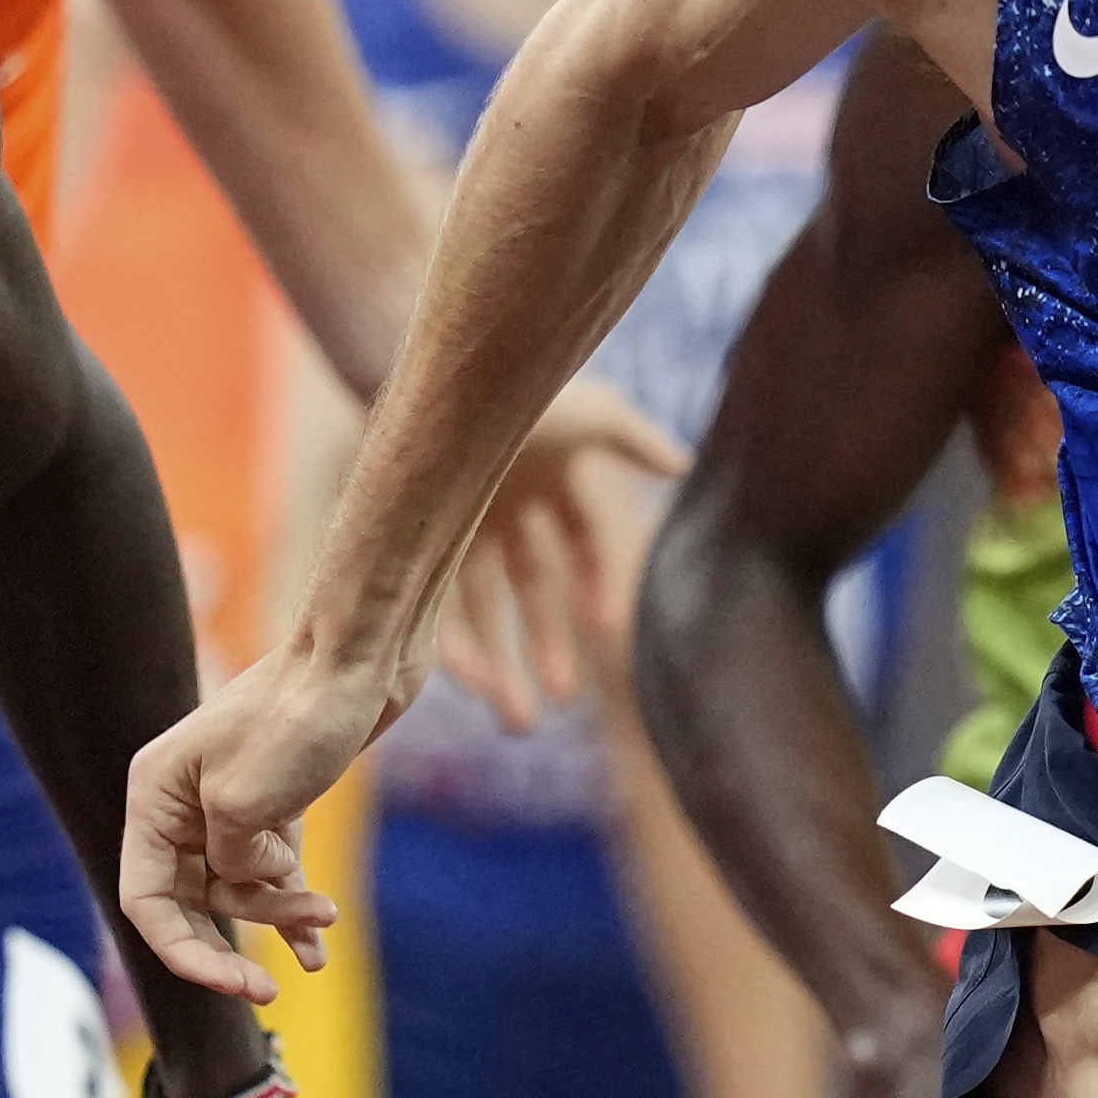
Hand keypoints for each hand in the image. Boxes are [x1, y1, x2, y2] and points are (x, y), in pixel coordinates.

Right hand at [117, 649, 405, 999]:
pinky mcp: (276, 803)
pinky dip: (292, 909)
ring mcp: (229, 803)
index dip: (181, 950)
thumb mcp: (245, 806)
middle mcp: (181, 802)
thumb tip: (242, 881)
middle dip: (226, 946)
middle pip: (189, 902)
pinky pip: (272, 872)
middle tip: (262, 990)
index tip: (231, 983)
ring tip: (326, 915)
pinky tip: (315, 952)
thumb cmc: (297, 718)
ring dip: (279, 911)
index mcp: (154, 796)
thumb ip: (229, 863)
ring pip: (238, 888)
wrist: (361, 657)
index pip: (145, 899)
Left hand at [429, 379, 685, 732]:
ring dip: (500, 666)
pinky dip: (457, 647)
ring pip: (482, 610)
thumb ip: (636, 441)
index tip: (606, 635)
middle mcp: (500, 503)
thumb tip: (684, 466)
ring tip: (517, 721)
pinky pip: (436, 605)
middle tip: (557, 703)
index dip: (595, 587)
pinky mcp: (413, 540)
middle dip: (543, 647)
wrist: (431, 376)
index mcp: (547, 473)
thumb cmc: (513, 384)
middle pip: (528, 590)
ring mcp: (454, 522)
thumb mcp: (588, 411)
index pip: (581, 544)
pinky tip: (471, 684)